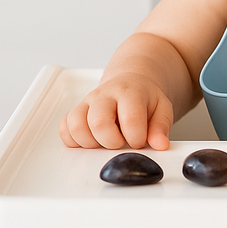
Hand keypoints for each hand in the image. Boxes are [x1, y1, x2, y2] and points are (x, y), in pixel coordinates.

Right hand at [58, 72, 173, 150]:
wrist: (130, 82)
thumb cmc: (144, 99)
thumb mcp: (162, 108)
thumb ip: (161, 127)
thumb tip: (160, 145)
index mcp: (130, 93)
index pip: (131, 120)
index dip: (136, 138)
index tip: (139, 141)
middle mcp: (105, 95)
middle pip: (98, 123)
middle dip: (111, 142)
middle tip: (121, 142)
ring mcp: (87, 103)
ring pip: (76, 126)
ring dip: (91, 142)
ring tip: (106, 141)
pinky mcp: (74, 112)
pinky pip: (64, 129)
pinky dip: (74, 140)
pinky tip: (91, 140)